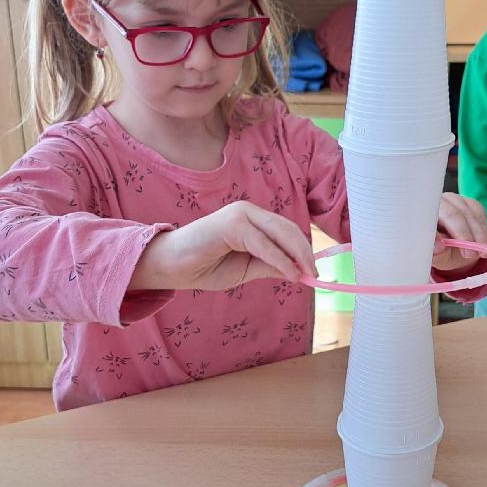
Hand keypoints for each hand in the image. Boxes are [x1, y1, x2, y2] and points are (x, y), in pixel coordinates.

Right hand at [129, 201, 316, 290]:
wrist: (171, 267)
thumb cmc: (204, 266)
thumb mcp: (246, 269)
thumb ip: (270, 265)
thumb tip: (298, 272)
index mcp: (252, 219)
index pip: (286, 230)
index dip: (302, 249)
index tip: (313, 270)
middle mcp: (247, 211)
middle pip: (287, 228)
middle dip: (305, 251)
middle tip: (315, 273)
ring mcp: (239, 214)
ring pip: (279, 232)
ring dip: (297, 255)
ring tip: (306, 274)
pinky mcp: (232, 224)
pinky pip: (263, 244)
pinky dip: (279, 259)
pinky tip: (290, 274)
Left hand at [432, 193, 486, 272]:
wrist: (454, 250)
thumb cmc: (440, 252)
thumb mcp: (435, 257)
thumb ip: (434, 253)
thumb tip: (439, 248)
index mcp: (421, 216)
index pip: (425, 219)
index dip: (434, 233)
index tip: (440, 249)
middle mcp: (436, 204)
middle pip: (450, 213)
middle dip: (462, 234)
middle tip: (469, 255)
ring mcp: (453, 200)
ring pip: (467, 213)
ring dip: (477, 234)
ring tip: (481, 253)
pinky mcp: (469, 203)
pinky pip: (478, 212)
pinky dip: (483, 229)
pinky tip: (483, 243)